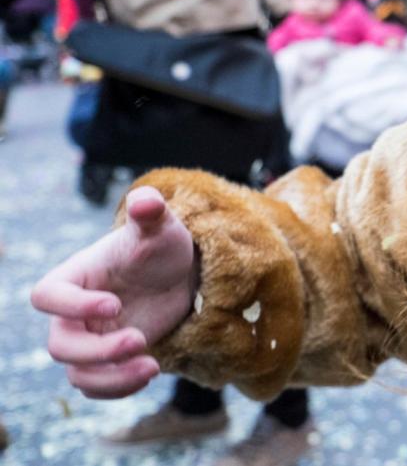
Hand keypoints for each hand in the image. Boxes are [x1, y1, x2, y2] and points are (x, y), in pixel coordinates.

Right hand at [31, 187, 196, 398]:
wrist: (178, 274)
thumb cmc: (160, 246)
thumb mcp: (160, 228)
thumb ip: (150, 213)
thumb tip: (146, 200)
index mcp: (73, 277)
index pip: (46, 296)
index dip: (73, 306)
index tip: (115, 304)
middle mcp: (72, 313)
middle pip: (60, 345)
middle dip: (97, 351)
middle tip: (139, 339)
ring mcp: (89, 339)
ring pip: (77, 374)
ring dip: (111, 378)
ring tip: (151, 367)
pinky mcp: (107, 360)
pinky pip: (97, 386)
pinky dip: (120, 388)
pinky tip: (152, 371)